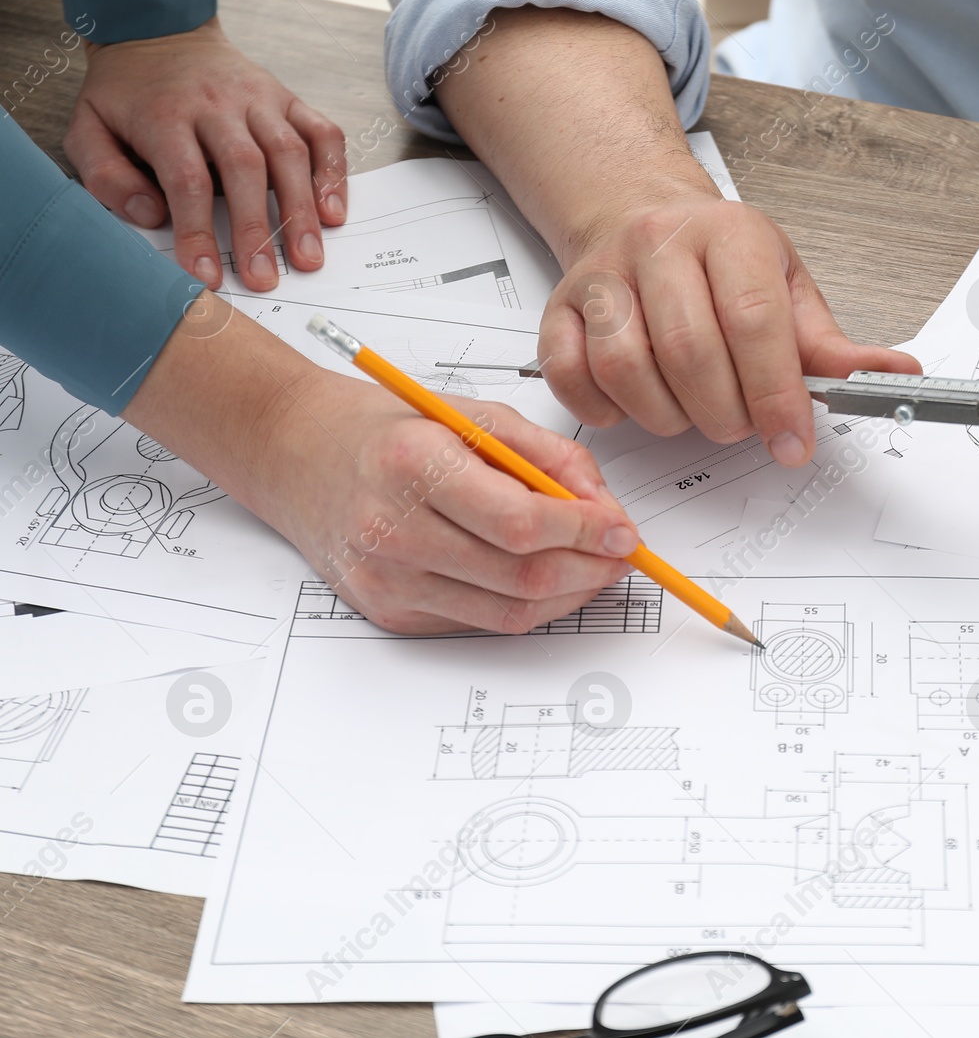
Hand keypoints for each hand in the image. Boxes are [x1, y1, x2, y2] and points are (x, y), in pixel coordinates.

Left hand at [64, 18, 346, 291]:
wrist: (160, 33)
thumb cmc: (128, 95)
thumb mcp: (89, 128)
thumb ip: (107, 175)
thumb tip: (151, 215)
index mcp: (165, 114)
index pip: (186, 178)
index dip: (198, 230)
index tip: (206, 274)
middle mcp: (217, 103)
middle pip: (246, 167)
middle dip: (257, 228)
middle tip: (264, 277)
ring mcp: (259, 99)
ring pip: (289, 152)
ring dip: (302, 209)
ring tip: (308, 257)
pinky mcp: (287, 99)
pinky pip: (322, 133)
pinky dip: (334, 173)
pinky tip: (333, 212)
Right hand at [259, 374, 638, 634]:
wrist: (296, 453)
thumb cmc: (387, 429)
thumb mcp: (475, 415)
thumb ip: (549, 456)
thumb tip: (604, 507)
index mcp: (414, 464)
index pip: (520, 522)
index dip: (584, 533)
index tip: (622, 530)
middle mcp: (393, 528)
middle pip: (520, 576)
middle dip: (589, 570)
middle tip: (619, 555)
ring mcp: (387, 579)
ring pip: (508, 611)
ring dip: (567, 596)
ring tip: (593, 568)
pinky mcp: (387, 612)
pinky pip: (480, 622)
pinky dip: (525, 605)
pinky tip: (543, 578)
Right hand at [537, 194, 920, 465]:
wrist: (641, 212)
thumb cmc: (721, 260)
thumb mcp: (786, 285)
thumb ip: (831, 344)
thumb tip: (894, 374)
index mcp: (728, 234)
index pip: (755, 321)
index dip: (777, 394)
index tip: (793, 443)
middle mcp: (660, 245)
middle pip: (690, 350)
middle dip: (724, 413)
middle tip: (741, 427)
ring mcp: (603, 275)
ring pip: (627, 367)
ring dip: (667, 416)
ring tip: (693, 413)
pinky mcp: (558, 307)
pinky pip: (572, 375)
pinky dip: (606, 409)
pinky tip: (637, 404)